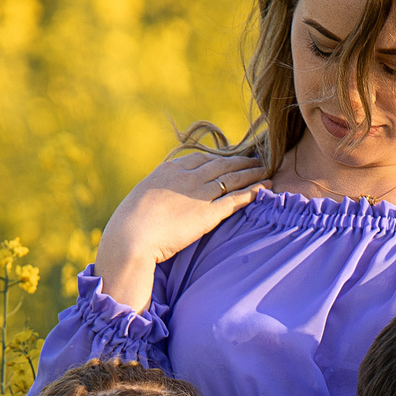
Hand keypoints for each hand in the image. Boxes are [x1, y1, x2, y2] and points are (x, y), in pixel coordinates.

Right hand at [95, 143, 266, 307]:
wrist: (130, 238)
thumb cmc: (129, 225)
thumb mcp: (141, 199)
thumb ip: (156, 194)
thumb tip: (158, 200)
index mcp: (169, 170)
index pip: (202, 158)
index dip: (220, 158)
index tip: (231, 158)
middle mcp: (187, 176)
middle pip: (222, 163)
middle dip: (241, 161)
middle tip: (257, 158)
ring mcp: (199, 194)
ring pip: (233, 177)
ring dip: (252, 172)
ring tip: (267, 169)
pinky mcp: (208, 214)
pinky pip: (236, 199)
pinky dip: (253, 191)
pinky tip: (266, 188)